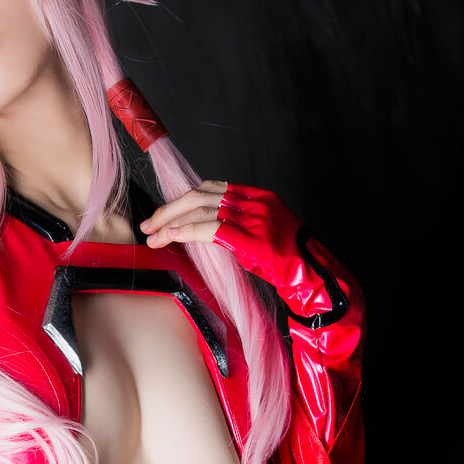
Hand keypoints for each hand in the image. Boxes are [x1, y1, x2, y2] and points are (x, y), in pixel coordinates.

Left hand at [141, 181, 305, 284]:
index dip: (184, 199)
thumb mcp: (262, 233)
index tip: (165, 213)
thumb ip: (236, 224)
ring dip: (171, 223)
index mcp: (258, 196)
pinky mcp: (251, 238)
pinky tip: (171, 237)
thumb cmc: (287, 260)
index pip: (212, 188)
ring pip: (201, 209)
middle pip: (201, 194)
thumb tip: (203, 225)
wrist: (313, 276)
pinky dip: (187, 231)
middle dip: (170, 209)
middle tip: (150, 224)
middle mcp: (255, 202)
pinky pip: (210, 229)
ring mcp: (254, 218)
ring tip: (153, 236)